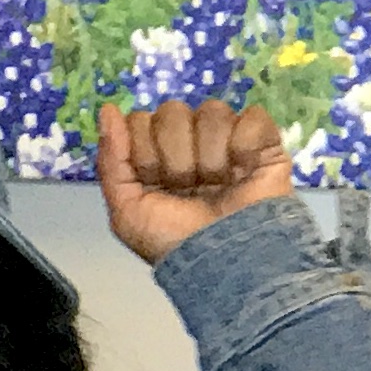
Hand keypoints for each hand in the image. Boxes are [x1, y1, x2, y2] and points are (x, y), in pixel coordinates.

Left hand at [96, 96, 294, 264]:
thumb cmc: (176, 241)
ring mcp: (226, 138)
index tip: (155, 183)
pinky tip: (243, 171)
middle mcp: (189, 143)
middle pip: (172, 112)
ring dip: (210, 156)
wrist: (226, 261)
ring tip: (219, 184)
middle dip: (176, 158)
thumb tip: (107, 109)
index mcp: (155, 156)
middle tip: (189, 188)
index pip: (140, 121)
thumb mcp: (128, 213)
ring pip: (211, 112)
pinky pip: (250, 117)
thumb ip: (111, 161)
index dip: (145, 153)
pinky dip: (245, 146)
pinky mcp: (263, 140)